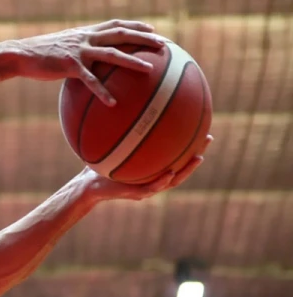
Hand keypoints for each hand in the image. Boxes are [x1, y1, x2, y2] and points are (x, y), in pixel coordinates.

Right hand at [10, 19, 165, 105]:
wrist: (21, 55)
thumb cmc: (41, 54)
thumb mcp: (63, 47)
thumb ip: (79, 50)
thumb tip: (92, 62)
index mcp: (84, 32)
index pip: (115, 24)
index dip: (135, 25)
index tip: (153, 29)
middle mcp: (85, 38)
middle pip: (120, 34)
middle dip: (143, 38)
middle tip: (164, 45)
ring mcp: (78, 50)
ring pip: (111, 54)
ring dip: (132, 61)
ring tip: (149, 70)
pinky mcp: (69, 65)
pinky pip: (90, 80)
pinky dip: (102, 91)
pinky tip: (113, 103)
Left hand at [79, 137, 208, 201]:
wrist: (88, 185)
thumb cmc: (101, 163)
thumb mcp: (112, 143)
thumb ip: (121, 129)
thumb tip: (124, 102)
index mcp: (153, 167)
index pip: (176, 155)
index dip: (189, 143)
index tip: (200, 127)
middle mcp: (155, 177)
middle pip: (182, 166)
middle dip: (196, 153)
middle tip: (208, 138)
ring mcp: (148, 187)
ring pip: (174, 180)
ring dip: (187, 169)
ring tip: (198, 157)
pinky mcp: (136, 194)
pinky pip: (153, 188)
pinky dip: (162, 181)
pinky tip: (170, 172)